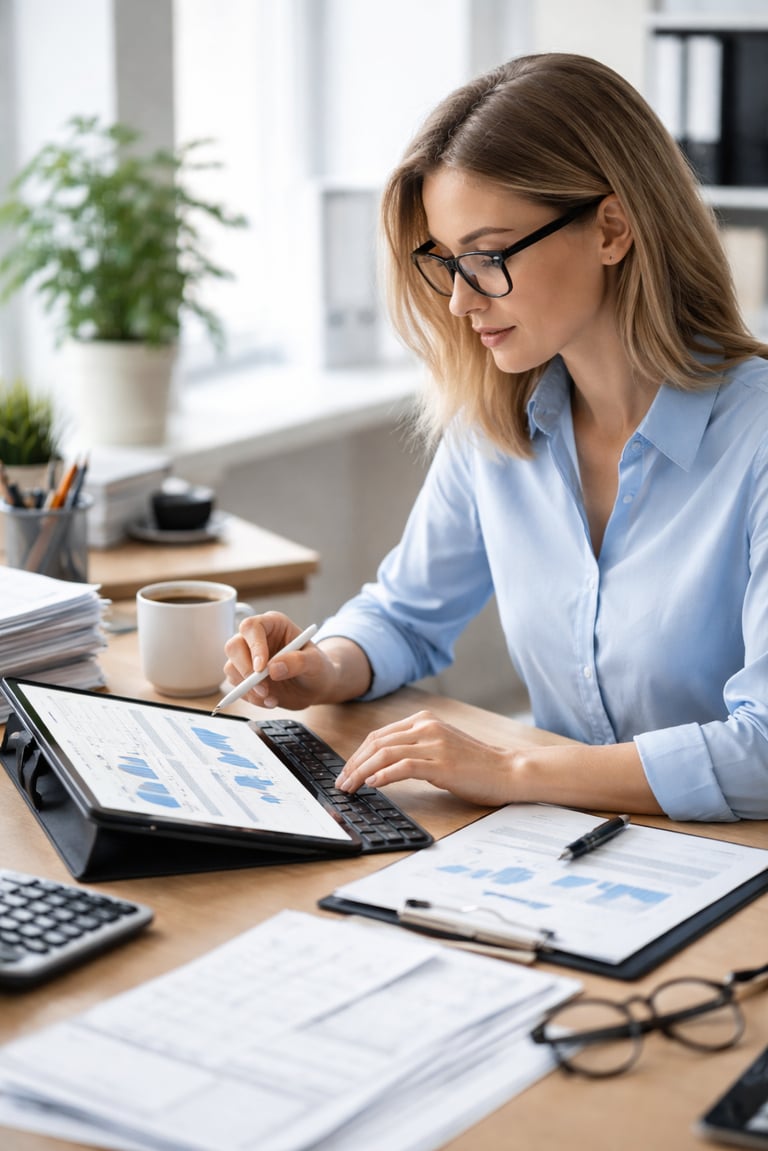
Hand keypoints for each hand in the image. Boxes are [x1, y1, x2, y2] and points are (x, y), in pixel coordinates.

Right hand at [223, 611, 335, 709]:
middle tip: (263, 689)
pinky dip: (250, 698)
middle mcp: (256, 638)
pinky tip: (270, 700)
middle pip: (234, 646)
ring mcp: (248, 657)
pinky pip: (236, 686)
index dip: (253, 646)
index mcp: (273, 624)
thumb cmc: (317, 668)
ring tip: (271, 697)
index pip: (252, 627)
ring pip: (231, 668)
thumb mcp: (316, 663)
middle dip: (246, 671)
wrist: (316, 686)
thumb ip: (298, 662)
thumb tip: (273, 668)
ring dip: (248, 688)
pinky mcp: (244, 676)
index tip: (262, 668)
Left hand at [335, 710, 518, 806]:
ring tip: (350, 787)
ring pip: (385, 754)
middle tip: (341, 782)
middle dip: (353, 764)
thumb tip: (379, 766)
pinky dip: (383, 775)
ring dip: (361, 772)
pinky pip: (403, 767)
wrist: (507, 770)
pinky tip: (373, 784)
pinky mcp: (441, 763)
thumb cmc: (475, 764)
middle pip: (377, 742)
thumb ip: (414, 748)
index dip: (357, 754)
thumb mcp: (440, 746)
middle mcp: (427, 727)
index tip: (346, 771)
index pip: (379, 735)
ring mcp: (434, 744)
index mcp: (424, 720)